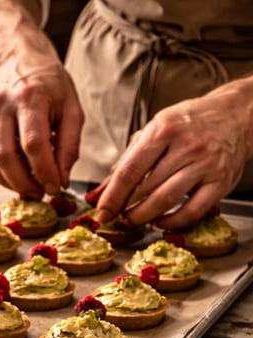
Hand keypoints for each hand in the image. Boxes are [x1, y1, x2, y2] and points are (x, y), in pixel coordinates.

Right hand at [0, 49, 83, 197]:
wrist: (16, 60)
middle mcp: (0, 105)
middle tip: (40, 194)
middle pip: (5, 156)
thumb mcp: (71, 108)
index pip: (33, 144)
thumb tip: (60, 180)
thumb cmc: (49, 85)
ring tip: (28, 187)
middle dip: (23, 183)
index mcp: (29, 97)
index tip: (55, 187)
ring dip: (9, 182)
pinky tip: (12, 177)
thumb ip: (69, 146)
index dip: (44, 171)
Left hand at [96, 78, 252, 228]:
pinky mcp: (222, 181)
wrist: (237, 115)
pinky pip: (193, 210)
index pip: (129, 170)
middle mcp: (186, 146)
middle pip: (145, 188)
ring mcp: (206, 164)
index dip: (112, 196)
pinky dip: (173, 222)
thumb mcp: (156, 129)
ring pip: (166, 200)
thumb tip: (101, 191)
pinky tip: (161, 222)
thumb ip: (128, 159)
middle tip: (115, 218)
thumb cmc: (191, 122)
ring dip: (144, 216)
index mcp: (164, 129)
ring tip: (133, 220)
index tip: (102, 212)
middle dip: (125, 208)